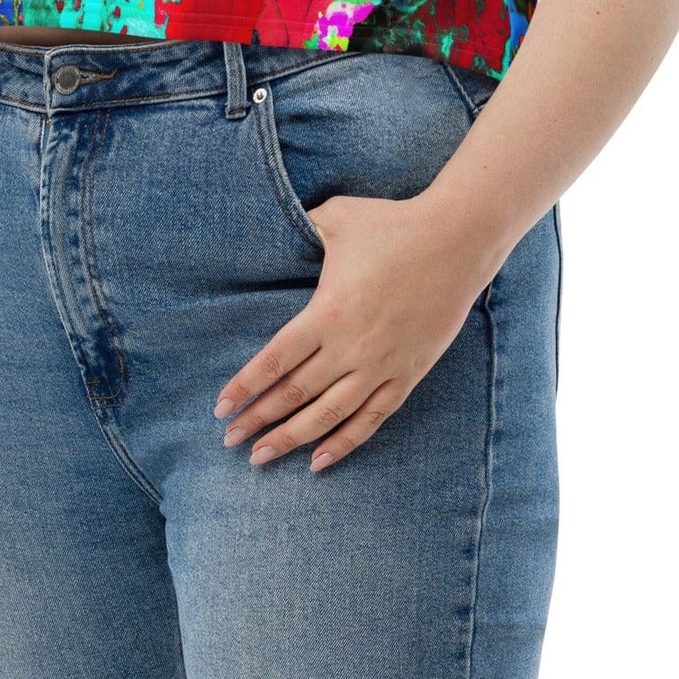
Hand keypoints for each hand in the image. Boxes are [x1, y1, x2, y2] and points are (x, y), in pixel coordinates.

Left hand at [212, 193, 490, 472]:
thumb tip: (275, 220)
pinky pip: (371, 419)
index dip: (246, 387)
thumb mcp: (336, 217)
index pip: (275, 361)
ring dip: (292, 439)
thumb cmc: (392, 224)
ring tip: (261, 457)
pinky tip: (319, 460)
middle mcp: (351, 347)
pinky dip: (344, 442)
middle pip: (295, 394)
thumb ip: (302, 226)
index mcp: (327, 313)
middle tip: (230, 441)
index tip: (221, 408)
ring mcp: (381, 365)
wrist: (457, 241)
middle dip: (258, 420)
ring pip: (328, 415)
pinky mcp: (408, 373)